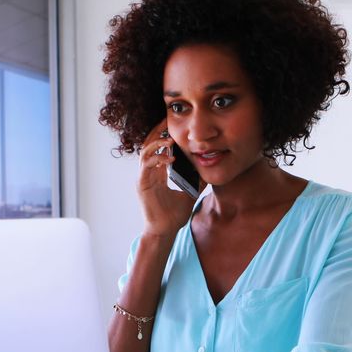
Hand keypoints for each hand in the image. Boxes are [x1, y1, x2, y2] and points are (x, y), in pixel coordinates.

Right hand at [137, 120, 195, 237]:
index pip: (158, 147)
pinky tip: (170, 158)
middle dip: (157, 131)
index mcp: (158, 172)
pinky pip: (146, 165)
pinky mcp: (142, 184)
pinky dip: (157, 159)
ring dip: (156, 142)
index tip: (172, 124)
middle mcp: (149, 172)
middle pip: (149, 144)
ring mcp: (144, 177)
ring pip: (145, 151)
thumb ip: (196, 181)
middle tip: (167, 120)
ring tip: (169, 138)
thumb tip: (209, 171)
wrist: (165, 231)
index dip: (163, 134)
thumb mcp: (189, 193)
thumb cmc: (174, 215)